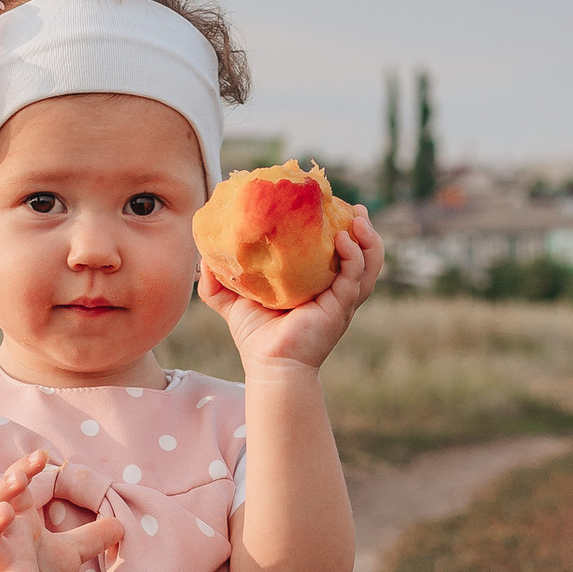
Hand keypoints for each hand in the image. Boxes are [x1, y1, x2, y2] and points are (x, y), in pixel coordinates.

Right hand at [0, 449, 121, 571]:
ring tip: (6, 513)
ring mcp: (2, 567)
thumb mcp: (70, 552)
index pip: (15, 487)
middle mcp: (5, 540)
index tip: (43, 455)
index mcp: (19, 523)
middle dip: (3, 489)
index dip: (24, 469)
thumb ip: (92, 535)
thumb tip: (121, 522)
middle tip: (20, 478)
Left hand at [198, 204, 384, 372]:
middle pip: (363, 255)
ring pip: (369, 264)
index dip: (342, 230)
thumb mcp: (233, 303)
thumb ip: (219, 281)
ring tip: (358, 218)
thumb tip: (204, 258)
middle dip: (364, 231)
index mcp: (318, 285)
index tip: (332, 206)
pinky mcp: (339, 307)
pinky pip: (354, 277)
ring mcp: (341, 300)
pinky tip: (343, 240)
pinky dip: (354, 257)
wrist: (268, 365)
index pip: (338, 253)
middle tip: (356, 209)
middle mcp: (335, 291)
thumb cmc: (256, 337)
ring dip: (369, 239)